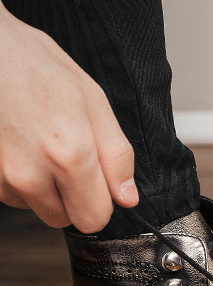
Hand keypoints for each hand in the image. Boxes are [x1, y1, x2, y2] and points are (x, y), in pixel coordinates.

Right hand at [0, 4, 137, 232]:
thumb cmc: (35, 66)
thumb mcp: (93, 102)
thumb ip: (116, 155)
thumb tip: (127, 197)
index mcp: (69, 155)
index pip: (94, 219)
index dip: (101, 202)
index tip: (99, 180)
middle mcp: (31, 174)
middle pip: (65, 219)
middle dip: (74, 197)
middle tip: (69, 158)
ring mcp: (0, 177)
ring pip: (37, 207)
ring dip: (44, 187)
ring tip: (39, 143)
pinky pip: (10, 194)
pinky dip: (18, 178)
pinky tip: (18, 145)